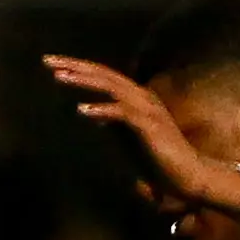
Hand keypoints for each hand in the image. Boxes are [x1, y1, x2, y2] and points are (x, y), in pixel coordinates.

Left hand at [41, 55, 239, 216]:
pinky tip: (82, 111)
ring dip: (84, 81)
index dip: (79, 69)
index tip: (54, 66)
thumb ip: (113, 123)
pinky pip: (122, 113)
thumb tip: (91, 114)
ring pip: (111, 87)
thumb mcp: (130, 137)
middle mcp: (144, 98)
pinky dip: (101, 110)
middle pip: (105, 75)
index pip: (105, 77)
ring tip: (59, 77)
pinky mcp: (151, 126)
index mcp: (139, 99)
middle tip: (47, 61)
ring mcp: (148, 111)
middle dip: (75, 66)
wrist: (191, 177)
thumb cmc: (162, 162)